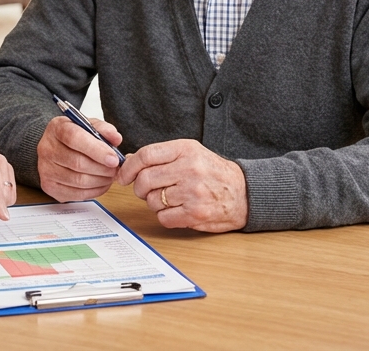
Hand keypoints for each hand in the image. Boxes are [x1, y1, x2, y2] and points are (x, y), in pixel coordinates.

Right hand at [36, 115, 123, 201]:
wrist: (58, 149)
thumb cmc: (76, 136)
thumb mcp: (89, 125)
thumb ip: (103, 129)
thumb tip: (116, 139)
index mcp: (56, 128)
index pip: (74, 138)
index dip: (96, 150)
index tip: (114, 159)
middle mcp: (46, 148)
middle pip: (77, 162)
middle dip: (102, 168)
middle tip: (116, 169)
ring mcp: (45, 169)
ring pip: (78, 181)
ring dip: (100, 180)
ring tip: (110, 175)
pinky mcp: (49, 186)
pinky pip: (76, 194)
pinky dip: (94, 191)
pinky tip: (101, 183)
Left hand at [117, 139, 247, 231]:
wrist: (244, 193)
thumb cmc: (213, 173)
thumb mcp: (190, 153)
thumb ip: (161, 156)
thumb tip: (129, 161)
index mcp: (186, 150)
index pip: (146, 155)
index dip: (129, 167)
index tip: (124, 175)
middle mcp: (189, 169)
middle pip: (145, 180)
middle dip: (139, 188)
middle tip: (146, 190)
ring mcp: (193, 192)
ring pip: (152, 200)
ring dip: (154, 203)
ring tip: (169, 199)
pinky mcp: (195, 213)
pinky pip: (163, 217)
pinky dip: (165, 216)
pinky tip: (177, 210)